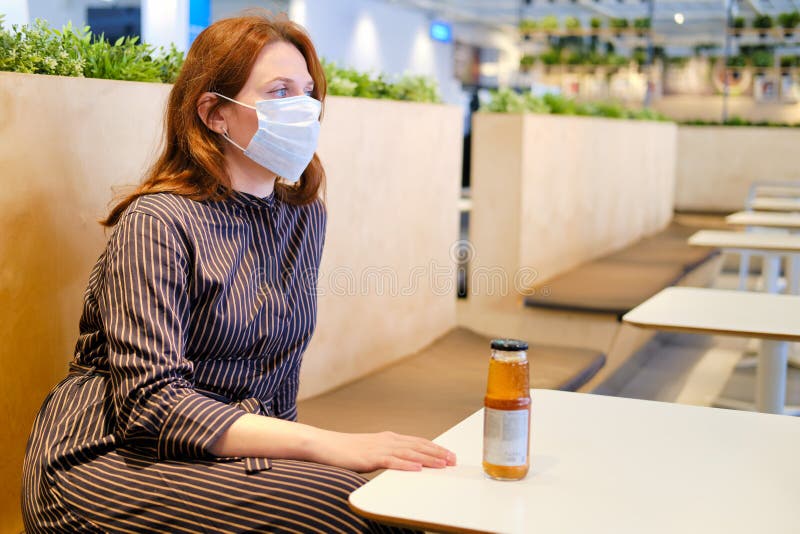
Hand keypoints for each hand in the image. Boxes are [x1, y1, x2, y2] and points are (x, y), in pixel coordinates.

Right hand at [310, 430, 456, 472]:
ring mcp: (379, 448)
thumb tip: (403, 462)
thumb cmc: (346, 451)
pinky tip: (417, 467)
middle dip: (438, 453)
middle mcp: (387, 440)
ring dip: (428, 458)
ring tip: (443, 464)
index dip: (435, 447)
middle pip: (418, 445)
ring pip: (409, 453)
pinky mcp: (370, 457)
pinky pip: (391, 461)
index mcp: (389, 438)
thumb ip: (387, 455)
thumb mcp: (371, 451)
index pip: (417, 442)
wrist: (324, 444)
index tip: (449, 454)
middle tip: (454, 460)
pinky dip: (406, 464)